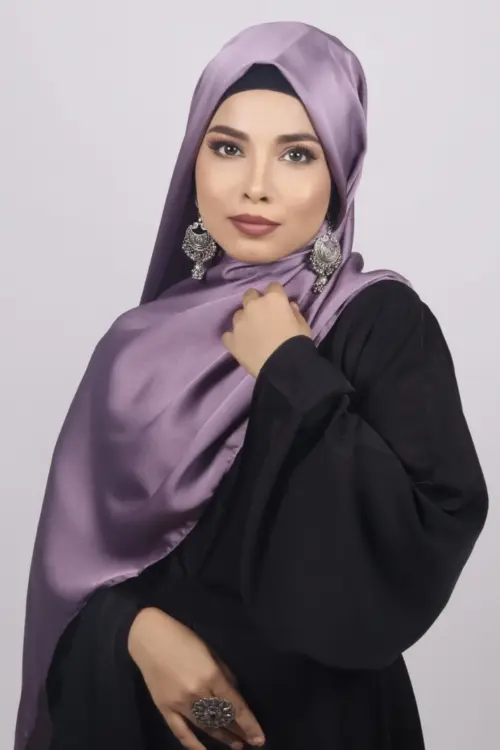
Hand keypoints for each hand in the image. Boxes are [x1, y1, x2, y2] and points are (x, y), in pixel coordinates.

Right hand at [128, 607, 265, 749]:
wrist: (149, 638)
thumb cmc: (183, 639)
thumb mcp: (210, 651)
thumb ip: (224, 674)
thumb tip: (233, 694)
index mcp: (211, 675)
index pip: (235, 706)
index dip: (249, 724)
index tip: (259, 738)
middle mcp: (197, 693)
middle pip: (222, 718)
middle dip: (238, 731)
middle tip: (250, 741)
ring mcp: (180, 703)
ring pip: (205, 727)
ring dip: (222, 737)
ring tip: (236, 745)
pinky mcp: (165, 709)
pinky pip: (181, 732)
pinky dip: (193, 745)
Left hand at [222, 282, 311, 377]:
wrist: (284, 368)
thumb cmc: (298, 344)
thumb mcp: (303, 326)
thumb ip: (294, 312)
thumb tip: (289, 306)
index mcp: (273, 299)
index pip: (273, 287)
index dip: (276, 295)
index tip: (279, 305)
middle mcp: (253, 306)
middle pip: (250, 295)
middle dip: (255, 302)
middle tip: (263, 316)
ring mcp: (239, 322)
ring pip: (238, 314)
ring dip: (244, 320)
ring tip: (252, 333)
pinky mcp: (231, 339)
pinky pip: (228, 335)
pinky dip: (234, 338)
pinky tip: (241, 344)